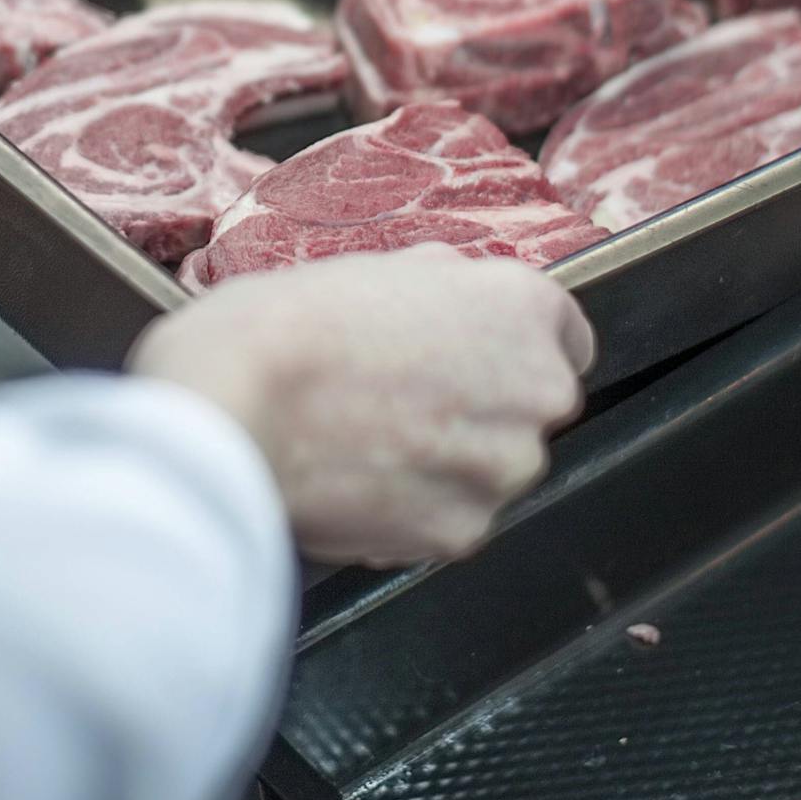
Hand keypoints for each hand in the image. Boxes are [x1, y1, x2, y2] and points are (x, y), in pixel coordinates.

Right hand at [130, 246, 595, 567]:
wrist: (235, 406)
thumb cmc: (289, 323)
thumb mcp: (371, 265)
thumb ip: (439, 284)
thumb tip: (450, 292)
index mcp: (521, 308)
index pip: (565, 334)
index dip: (510, 342)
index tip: (471, 351)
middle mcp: (536, 391)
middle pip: (529, 405)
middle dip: (480, 403)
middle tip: (401, 393)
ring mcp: (503, 470)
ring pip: (490, 466)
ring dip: (447, 459)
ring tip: (366, 436)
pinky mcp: (462, 533)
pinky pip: (450, 517)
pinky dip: (413, 506)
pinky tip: (356, 475)